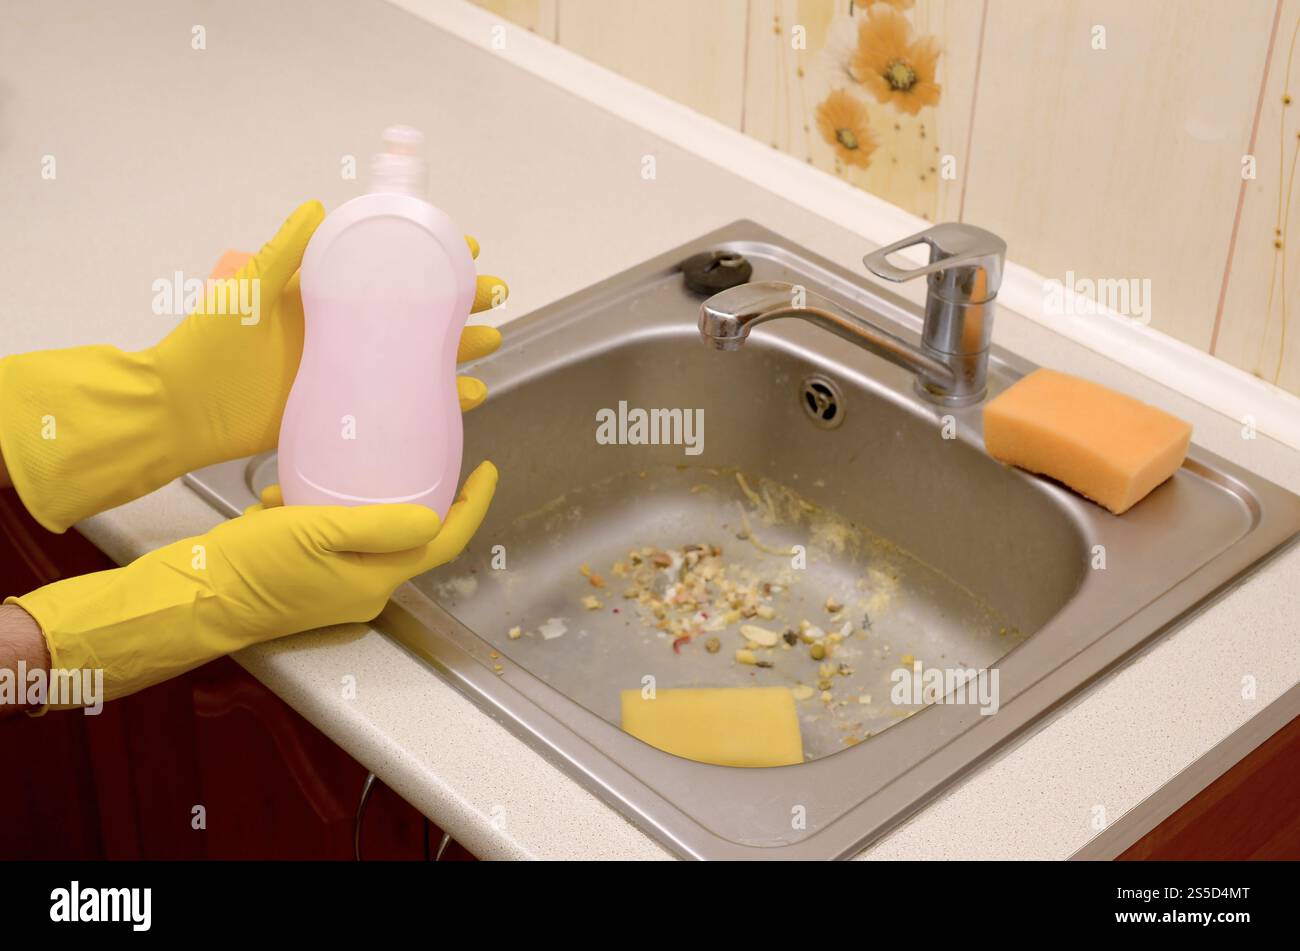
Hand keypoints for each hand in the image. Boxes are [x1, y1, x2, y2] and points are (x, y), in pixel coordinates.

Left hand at [0, 202, 506, 532]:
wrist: (182, 411)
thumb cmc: (209, 346)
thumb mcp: (248, 291)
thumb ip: (283, 254)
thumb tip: (319, 207)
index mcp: (322, 299)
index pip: (386, 272)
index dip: (426, 258)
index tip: (465, 247)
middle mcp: (343, 334)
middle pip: (413, 315)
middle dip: (457, 304)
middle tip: (490, 296)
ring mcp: (348, 373)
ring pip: (416, 358)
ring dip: (456, 350)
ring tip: (488, 343)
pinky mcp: (346, 411)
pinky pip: (400, 403)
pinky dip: (436, 398)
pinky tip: (466, 395)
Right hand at [6, 461, 496, 707]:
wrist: (194, 601)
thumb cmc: (252, 568)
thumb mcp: (317, 532)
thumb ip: (381, 525)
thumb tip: (435, 517)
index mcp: (377, 580)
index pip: (445, 540)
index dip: (473, 504)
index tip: (489, 468)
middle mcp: (365, 590)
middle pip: (412, 538)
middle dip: (420, 496)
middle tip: (425, 454)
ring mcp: (336, 589)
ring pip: (368, 535)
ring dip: (359, 502)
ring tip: (336, 472)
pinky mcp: (309, 582)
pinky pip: (332, 541)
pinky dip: (320, 514)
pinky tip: (285, 498)